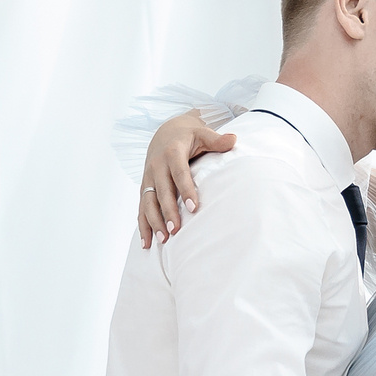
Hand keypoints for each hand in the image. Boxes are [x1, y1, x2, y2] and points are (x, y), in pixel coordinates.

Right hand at [138, 110, 236, 245]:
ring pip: (148, 202)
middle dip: (168, 211)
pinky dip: (143, 225)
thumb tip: (234, 139)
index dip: (186, 190)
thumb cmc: (187, 136)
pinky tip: (147, 243)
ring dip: (154, 221)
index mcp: (172, 153)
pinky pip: (141, 208)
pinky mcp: (145, 187)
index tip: (194, 207)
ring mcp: (148, 178)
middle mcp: (156, 166)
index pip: (179, 173)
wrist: (165, 132)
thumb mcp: (202, 133)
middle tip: (176, 230)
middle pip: (162, 191)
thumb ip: (216, 139)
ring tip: (163, 239)